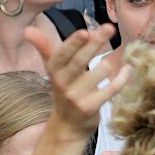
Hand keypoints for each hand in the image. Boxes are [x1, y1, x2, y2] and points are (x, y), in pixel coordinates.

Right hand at [32, 23, 129, 143]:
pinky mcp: (90, 107)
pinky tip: (127, 69)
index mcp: (54, 70)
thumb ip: (44, 47)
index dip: (73, 43)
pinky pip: (110, 89)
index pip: (62, 54)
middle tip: (109, 28)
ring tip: (109, 62)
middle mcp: (63, 83)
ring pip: (98, 73)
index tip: (85, 31)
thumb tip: (26, 29)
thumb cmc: (64, 89)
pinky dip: (122, 78)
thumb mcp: (53, 69)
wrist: (67, 125)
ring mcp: (76, 97)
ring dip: (107, 65)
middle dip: (95, 43)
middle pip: (80, 60)